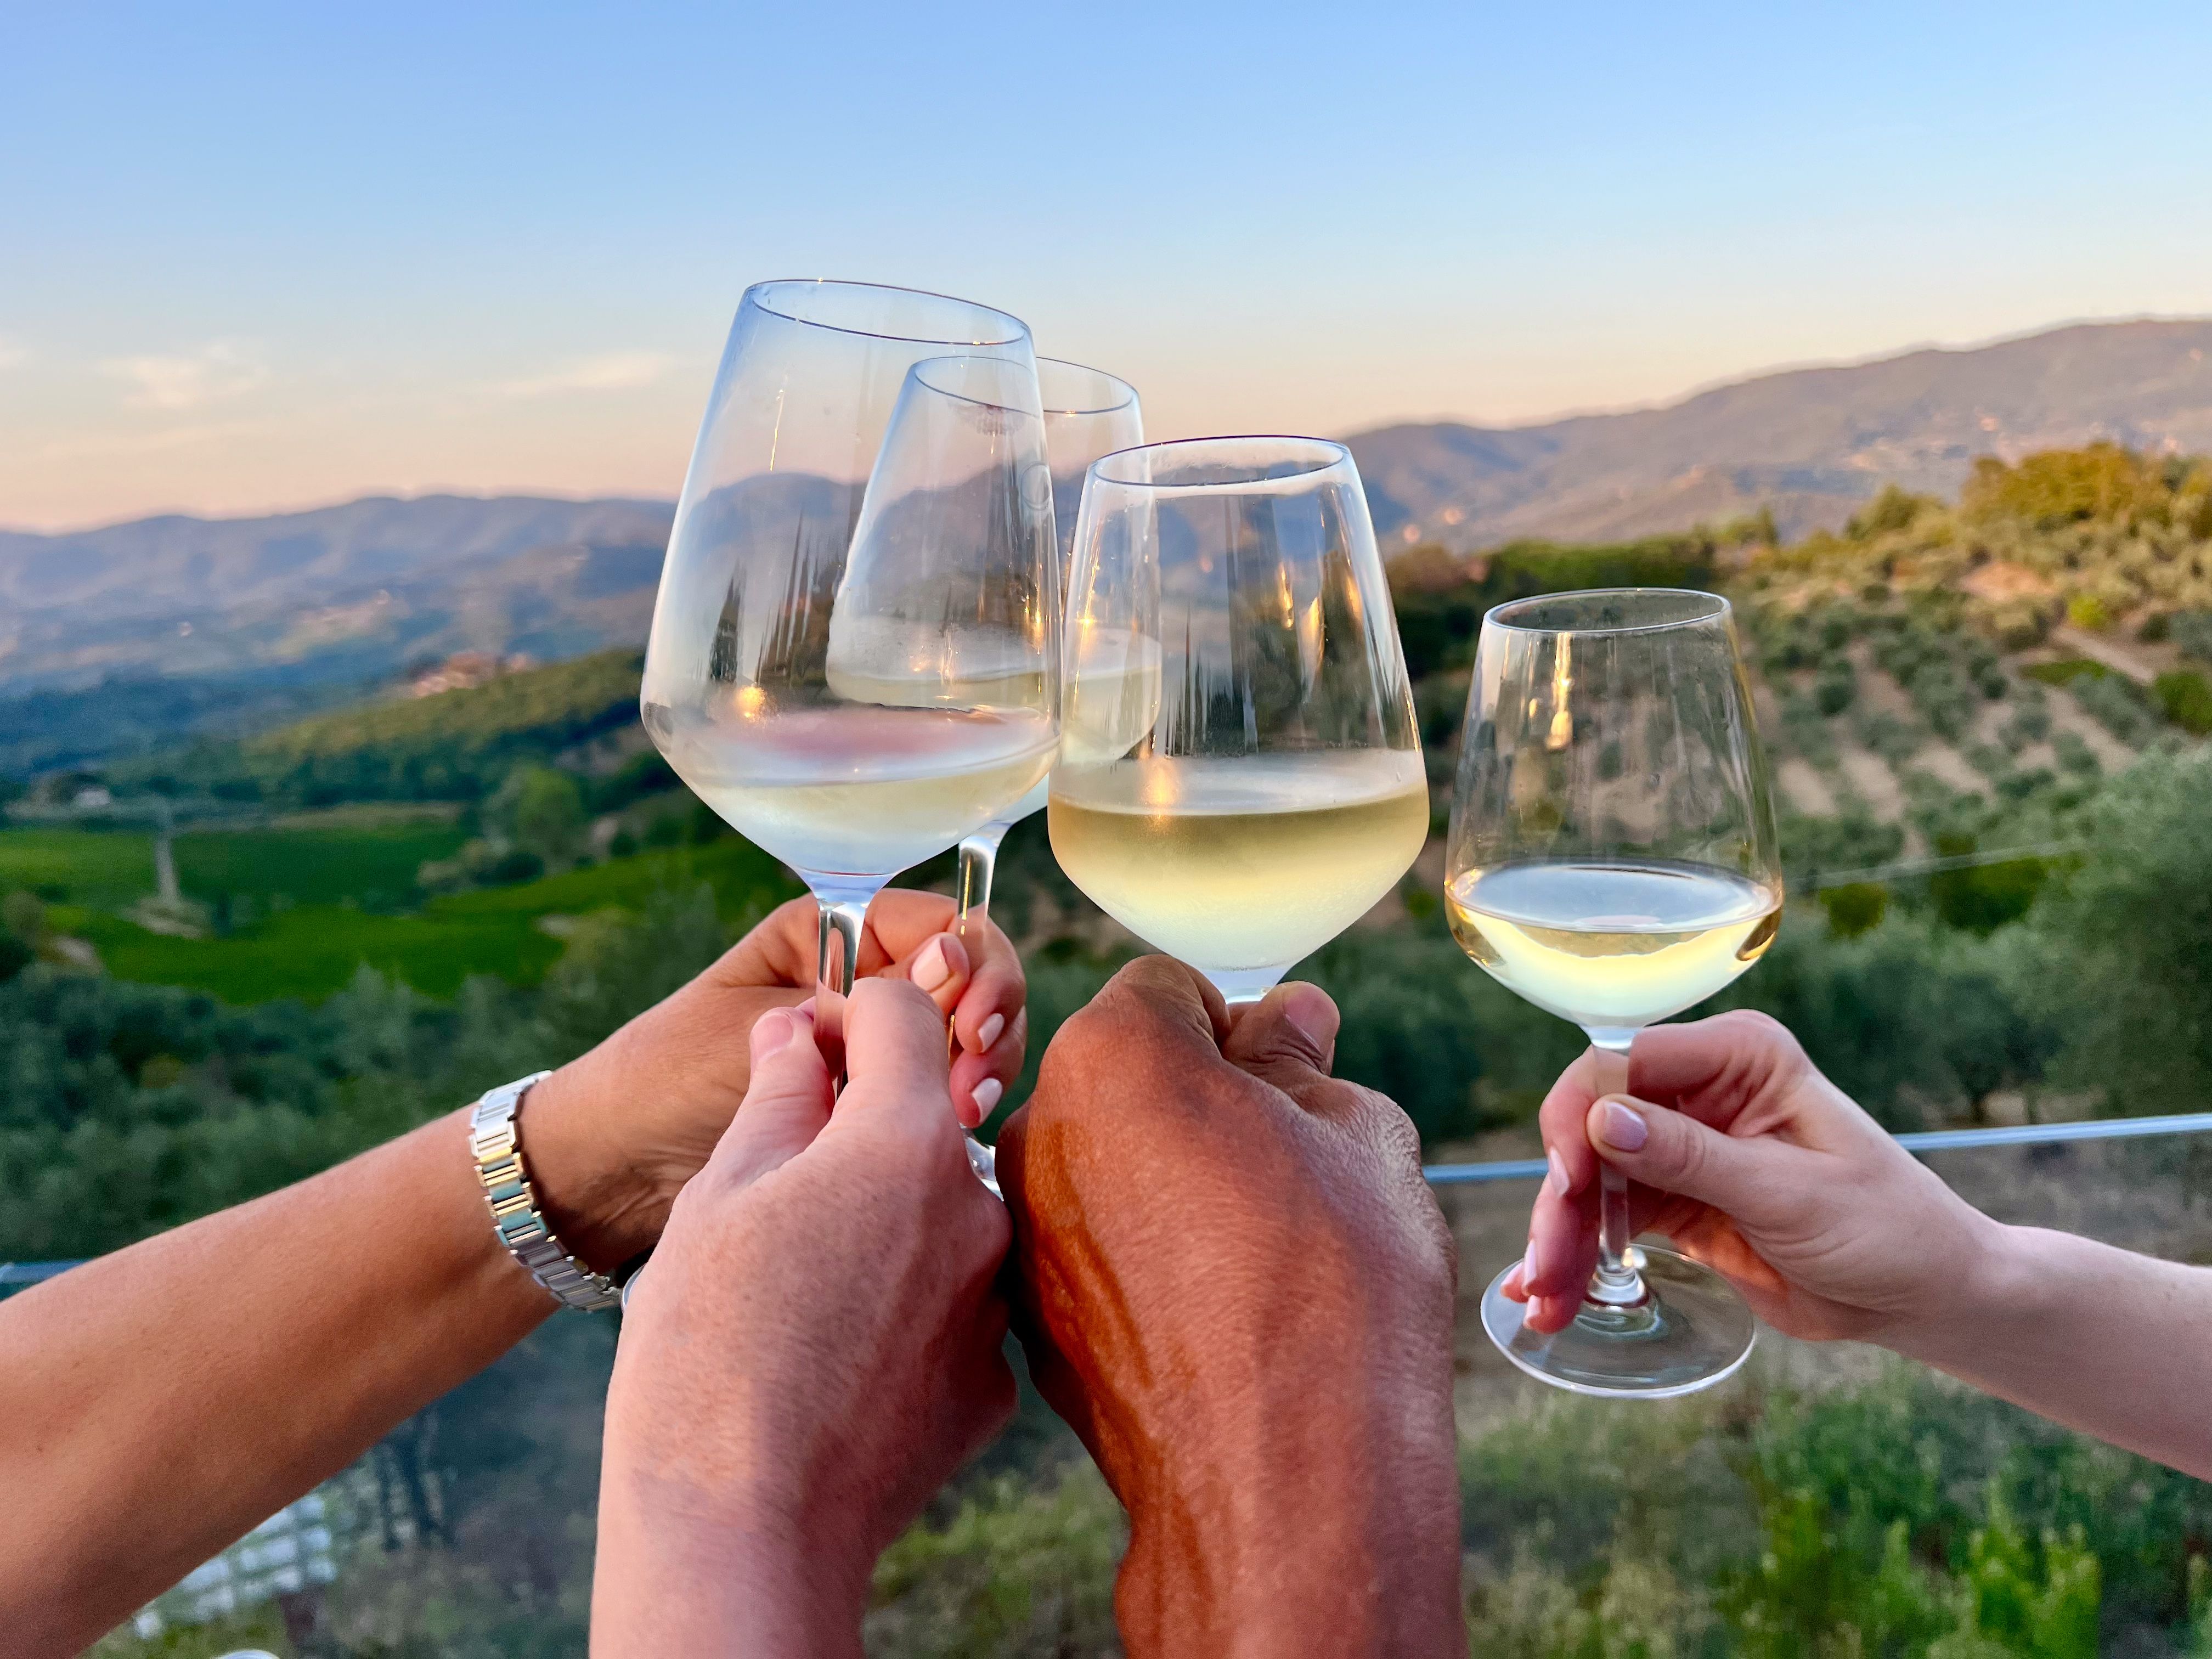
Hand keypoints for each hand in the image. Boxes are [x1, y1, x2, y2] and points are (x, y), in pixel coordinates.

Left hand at [521, 889, 1025, 1269]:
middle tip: (971, 1091)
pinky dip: (958, 1112)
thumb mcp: (755, 1028)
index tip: (971, 1027)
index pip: (944, 925)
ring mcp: (877, 1042)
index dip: (976, 968)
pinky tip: (955, 1141)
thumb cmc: (662, 1079)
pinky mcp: (877, 1104)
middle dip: (989, 1027)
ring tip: (966, 1119)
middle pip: (973, 980)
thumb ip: (854, 1001)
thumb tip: (952, 962)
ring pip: (971, 1039)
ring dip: (983, 1072)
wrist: (615, 1167)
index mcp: (832, 933)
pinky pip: (941, 1093)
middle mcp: (864, 978)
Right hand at [594, 980, 1014, 1657]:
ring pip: (941, 1224)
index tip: (811, 1045)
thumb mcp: (718, 1200)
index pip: (905, 1016)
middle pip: (924, 1129)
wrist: (741, 1535)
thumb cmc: (703, 1356)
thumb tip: (798, 1034)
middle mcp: (978, 1210)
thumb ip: (777, 1099)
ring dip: (888, 1229)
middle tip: (780, 1195)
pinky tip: (839, 1360)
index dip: (851, 1015)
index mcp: (904, 1143)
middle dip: (862, 1136)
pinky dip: (906, 1318)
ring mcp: (994, 1304)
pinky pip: (952, 1315)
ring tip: (802, 1294)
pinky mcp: (992, 1385)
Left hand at [996, 958, 1461, 1658]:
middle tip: (1283, 1174)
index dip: (1245, 1029)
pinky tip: (1211, 1312)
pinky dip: (1140, 1259)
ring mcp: (1024, 1234)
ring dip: (1166, 1182)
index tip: (1289, 1086)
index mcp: (1112, 1055)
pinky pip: (1090, 1249)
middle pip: (1125, 1077)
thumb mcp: (1358, 1135)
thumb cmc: (1332, 1290)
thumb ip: (1302, 1061)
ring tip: (1251, 1254)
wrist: (1285, 1480)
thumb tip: (1287, 1019)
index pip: (1172, 991)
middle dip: (1198, 1103)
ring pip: (1104, 1165)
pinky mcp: (1031, 1321)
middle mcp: (1037, 1132)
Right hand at [1509, 1009, 2003, 1343]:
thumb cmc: (1886, 1229)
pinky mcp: (1672, 1197)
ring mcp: (1681, 1142)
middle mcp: (1700, 1086)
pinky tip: (1549, 1296)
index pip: (1625, 1060)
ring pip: (1589, 1177)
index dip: (1581, 1115)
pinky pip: (1605, 1218)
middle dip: (1563, 1196)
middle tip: (1544, 1269)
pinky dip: (1576, 1256)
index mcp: (1740, 1056)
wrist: (1922, 1296)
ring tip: (1543, 1301)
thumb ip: (1692, 1156)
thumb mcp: (1789, 1194)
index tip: (1568, 1182)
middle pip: (1592, 1121)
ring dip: (1559, 1237)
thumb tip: (1601, 1118)